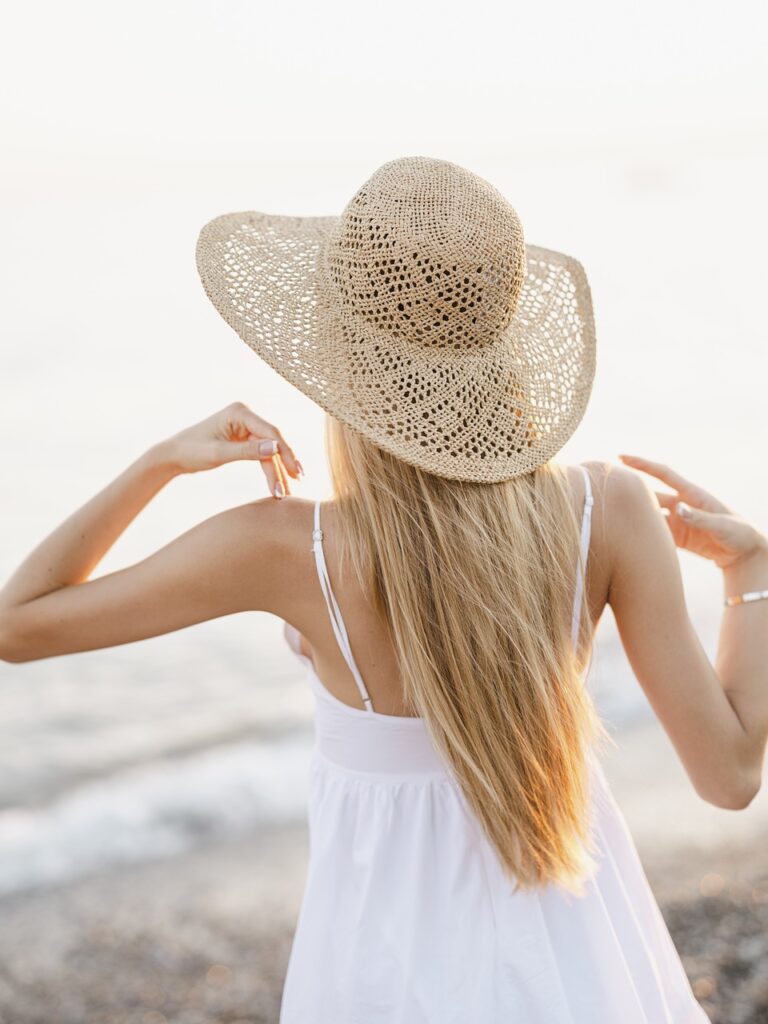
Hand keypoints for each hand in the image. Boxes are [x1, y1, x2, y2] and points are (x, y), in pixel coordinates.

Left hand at [158, 402, 302, 497]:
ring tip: (286, 491)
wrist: (173, 455)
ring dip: (278, 470)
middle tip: (295, 484)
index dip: (285, 453)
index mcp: (240, 412)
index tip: (294, 473)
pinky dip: (269, 468)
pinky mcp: (243, 438)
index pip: (271, 432)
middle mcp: (245, 416)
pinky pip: (262, 454)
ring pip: (269, 450)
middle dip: (284, 464)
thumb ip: (247, 451)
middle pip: (273, 442)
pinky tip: (278, 483)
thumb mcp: (218, 454)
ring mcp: (245, 426)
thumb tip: (276, 448)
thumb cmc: (191, 451)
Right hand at [618, 454, 766, 570]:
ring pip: (650, 515)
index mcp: (693, 494)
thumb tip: (677, 509)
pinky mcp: (677, 536)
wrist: (745, 553)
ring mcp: (677, 520)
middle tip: (607, 490)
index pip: (663, 474)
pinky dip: (643, 535)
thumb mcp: (723, 526)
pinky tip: (629, 539)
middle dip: (631, 492)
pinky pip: (655, 534)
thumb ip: (700, 518)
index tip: (622, 457)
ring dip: (635, 517)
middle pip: (650, 495)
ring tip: (613, 519)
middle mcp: (681, 504)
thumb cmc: (739, 534)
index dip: (643, 464)